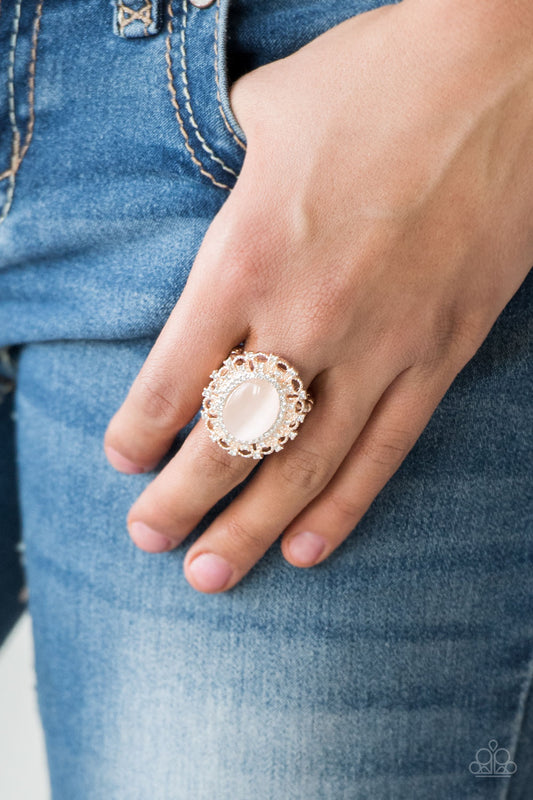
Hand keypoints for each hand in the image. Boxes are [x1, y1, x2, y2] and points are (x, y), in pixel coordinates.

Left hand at [104, 0, 532, 591]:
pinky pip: (384, 450)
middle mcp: (307, 314)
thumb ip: (232, 177)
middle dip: (180, 500)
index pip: (174, 375)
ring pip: (303, 465)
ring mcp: (381, 344)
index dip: (141, 432)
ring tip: (211, 574)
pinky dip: (342, 507)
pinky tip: (305, 548)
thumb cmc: (379, 79)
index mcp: (246, 254)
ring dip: (249, 528)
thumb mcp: (271, 113)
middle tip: (148, 540)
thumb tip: (222, 197)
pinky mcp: (442, 354)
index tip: (125, 461)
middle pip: (228, 438)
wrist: (506, 71)